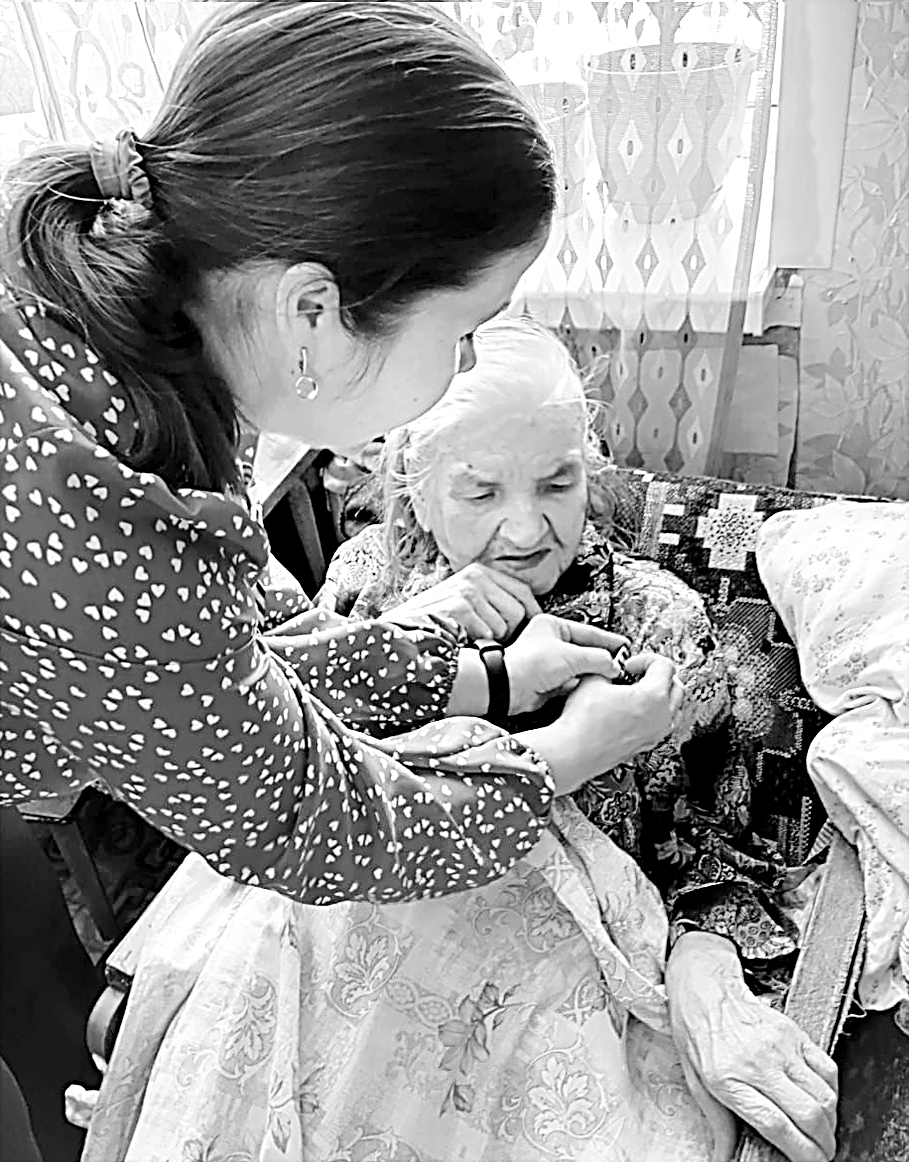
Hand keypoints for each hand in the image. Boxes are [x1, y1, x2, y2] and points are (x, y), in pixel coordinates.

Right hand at [386, 563, 542, 640]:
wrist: (396, 635)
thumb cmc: (431, 625)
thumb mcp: (463, 604)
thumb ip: (491, 603)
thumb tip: (528, 618)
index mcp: (479, 572)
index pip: (523, 592)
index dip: (531, 615)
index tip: (529, 631)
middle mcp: (475, 576)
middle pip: (519, 611)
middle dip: (509, 633)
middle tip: (485, 640)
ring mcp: (467, 590)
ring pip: (506, 626)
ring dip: (491, 641)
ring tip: (468, 639)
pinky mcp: (459, 606)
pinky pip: (490, 634)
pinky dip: (478, 645)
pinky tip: (460, 641)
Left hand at [504, 613, 628, 715]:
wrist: (508, 688)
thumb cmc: (530, 664)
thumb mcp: (572, 656)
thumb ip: (598, 658)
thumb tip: (614, 664)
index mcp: (553, 626)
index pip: (588, 632)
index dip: (608, 640)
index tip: (624, 646)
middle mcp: (551, 643)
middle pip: (585, 651)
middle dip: (601, 660)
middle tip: (620, 665)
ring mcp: (550, 664)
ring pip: (580, 669)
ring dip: (591, 674)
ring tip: (609, 678)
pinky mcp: (549, 682)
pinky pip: (572, 683)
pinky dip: (580, 686)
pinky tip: (589, 688)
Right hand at [514, 652, 683, 792]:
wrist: (574, 752)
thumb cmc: (583, 723)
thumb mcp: (593, 679)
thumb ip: (609, 667)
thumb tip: (611, 667)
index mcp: (654, 697)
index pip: (665, 666)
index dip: (645, 659)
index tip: (629, 665)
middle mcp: (662, 717)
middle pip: (676, 686)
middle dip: (658, 676)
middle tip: (636, 674)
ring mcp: (655, 734)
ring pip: (673, 708)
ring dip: (659, 695)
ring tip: (634, 692)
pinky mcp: (646, 745)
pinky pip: (661, 724)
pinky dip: (653, 713)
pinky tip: (629, 710)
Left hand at [666, 932, 837, 1161]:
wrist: (705, 990)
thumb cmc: (697, 1033)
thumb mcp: (696, 1082)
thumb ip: (718, 1124)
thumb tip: (726, 1157)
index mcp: (728, 1078)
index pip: (776, 1125)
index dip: (800, 1152)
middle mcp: (758, 1062)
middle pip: (808, 1114)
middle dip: (822, 1144)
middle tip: (821, 1153)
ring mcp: (780, 1046)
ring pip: (824, 1095)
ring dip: (830, 1122)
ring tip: (823, 1132)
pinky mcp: (794, 1032)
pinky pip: (827, 1068)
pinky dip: (832, 1091)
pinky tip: (823, 1101)